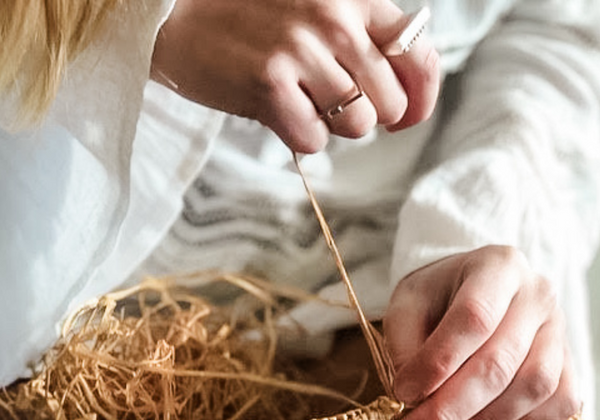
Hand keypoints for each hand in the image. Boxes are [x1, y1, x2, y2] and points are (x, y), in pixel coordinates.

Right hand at [151, 0, 439, 152]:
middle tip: (330, 101)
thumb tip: (408, 99)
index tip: (408, 117)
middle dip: (367, 114)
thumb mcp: (316, 10)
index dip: (422, 97)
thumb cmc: (251, 17)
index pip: (419, 54)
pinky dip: (300, 135)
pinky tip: (278, 110)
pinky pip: (314, 140)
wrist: (177, 16)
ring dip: (332, 125)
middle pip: (391, 104)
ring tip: (300, 100)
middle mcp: (334, 20)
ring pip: (357, 126)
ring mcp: (301, 51)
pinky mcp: (270, 85)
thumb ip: (364, 40)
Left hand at [383, 245, 579, 419]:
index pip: (473, 318)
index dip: (436, 363)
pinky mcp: (570, 362)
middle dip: (450, 410)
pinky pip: (561, 402)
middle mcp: (537, 294)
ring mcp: (560, 330)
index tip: (402, 393)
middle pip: (500, 361)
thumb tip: (414, 397)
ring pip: (532, 386)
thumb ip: (405, 343)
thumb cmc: (438, 296)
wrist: (474, 290)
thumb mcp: (408, 303)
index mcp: (496, 266)